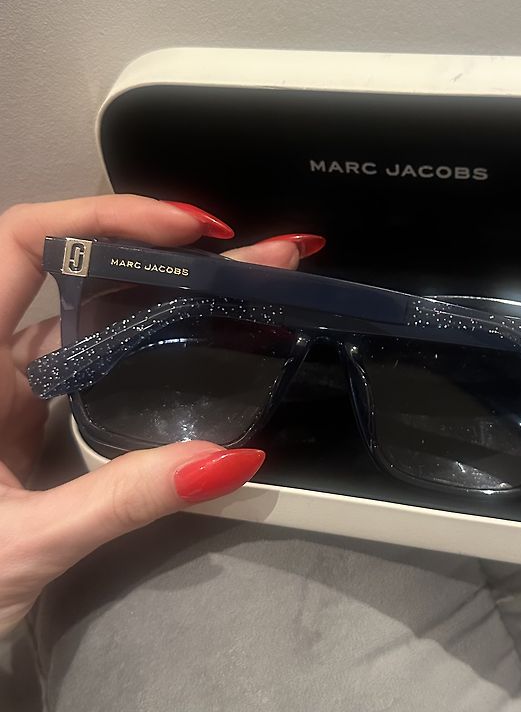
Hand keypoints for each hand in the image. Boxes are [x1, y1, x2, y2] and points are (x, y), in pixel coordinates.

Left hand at [0, 195, 314, 635]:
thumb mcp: (25, 543)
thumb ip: (121, 500)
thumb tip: (228, 459)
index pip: (22, 244)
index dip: (104, 217)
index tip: (189, 230)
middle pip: (84, 277)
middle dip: (173, 257)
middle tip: (256, 257)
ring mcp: (14, 384)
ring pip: (97, 317)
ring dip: (171, 297)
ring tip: (246, 290)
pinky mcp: (32, 411)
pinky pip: (98, 359)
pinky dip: (151, 343)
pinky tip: (199, 341)